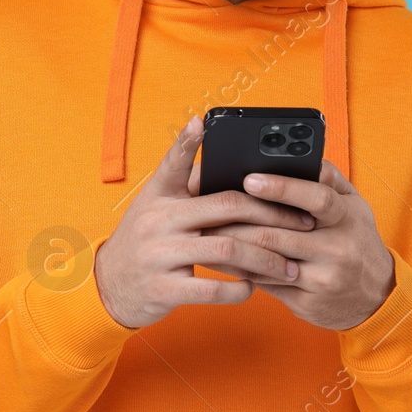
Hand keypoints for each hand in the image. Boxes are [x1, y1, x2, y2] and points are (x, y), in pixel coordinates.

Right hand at [93, 116, 317, 329]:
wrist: (108, 286)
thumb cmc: (143, 239)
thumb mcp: (154, 203)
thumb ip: (182, 179)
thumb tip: (212, 144)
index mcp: (160, 197)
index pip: (176, 163)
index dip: (187, 141)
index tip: (203, 122)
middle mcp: (159, 221)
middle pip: (226, 208)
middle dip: (272, 216)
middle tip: (303, 224)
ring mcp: (160, 255)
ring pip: (226, 251)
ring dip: (264, 260)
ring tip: (288, 266)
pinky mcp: (163, 289)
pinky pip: (210, 289)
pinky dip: (237, 290)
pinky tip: (252, 288)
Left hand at [203, 160, 393, 330]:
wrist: (376, 297)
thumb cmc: (357, 240)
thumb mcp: (354, 205)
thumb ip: (329, 178)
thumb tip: (300, 153)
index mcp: (347, 217)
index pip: (316, 198)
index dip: (283, 188)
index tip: (249, 179)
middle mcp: (337, 249)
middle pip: (278, 233)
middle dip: (238, 221)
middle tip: (208, 207)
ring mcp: (320, 279)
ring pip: (265, 260)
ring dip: (231, 246)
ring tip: (205, 230)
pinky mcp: (305, 302)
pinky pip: (264, 284)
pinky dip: (239, 269)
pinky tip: (219, 258)